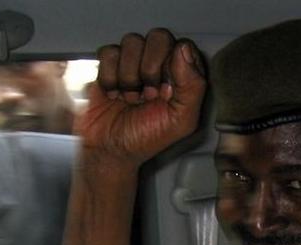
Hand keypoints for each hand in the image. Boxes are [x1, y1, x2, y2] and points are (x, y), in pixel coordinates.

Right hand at [77, 28, 206, 170]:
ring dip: (128, 76)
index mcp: (183, 75)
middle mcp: (160, 64)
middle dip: (149, 69)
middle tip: (147, 95)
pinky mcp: (109, 65)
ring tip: (130, 98)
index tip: (166, 92)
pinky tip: (114, 94)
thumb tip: (184, 50)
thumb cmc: (146, 139)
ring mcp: (134, 62)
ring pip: (132, 42)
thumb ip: (192, 86)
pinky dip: (109, 77)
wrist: (110, 151)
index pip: (183, 47)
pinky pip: (109, 52)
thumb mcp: (181, 121)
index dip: (173, 67)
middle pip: (158, 37)